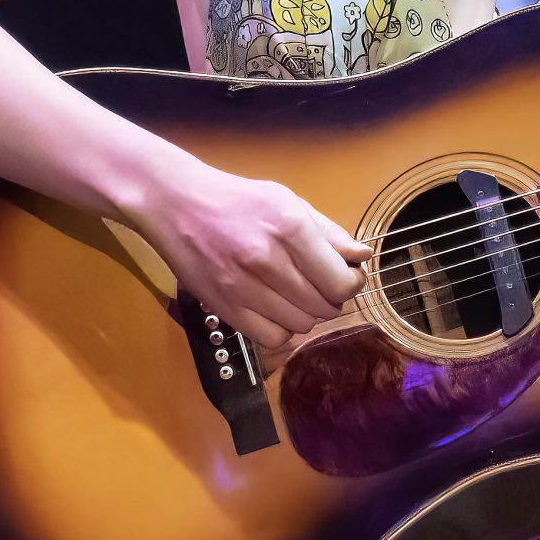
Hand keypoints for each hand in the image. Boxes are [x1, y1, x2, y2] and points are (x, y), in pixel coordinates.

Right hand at [130, 155, 373, 349]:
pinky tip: (276, 309)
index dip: (352, 283)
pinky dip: (282, 329)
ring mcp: (244, 288)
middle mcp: (268, 260)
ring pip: (302, 325)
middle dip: (332, 299)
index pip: (340, 280)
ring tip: (297, 295)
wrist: (177, 206)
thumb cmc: (238, 201)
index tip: (347, 276)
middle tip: (322, 285)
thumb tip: (362, 256)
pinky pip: (272, 338)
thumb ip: (328, 232)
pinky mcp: (226, 308)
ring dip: (308, 314)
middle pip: (325, 306)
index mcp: (289, 227)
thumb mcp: (287, 201)